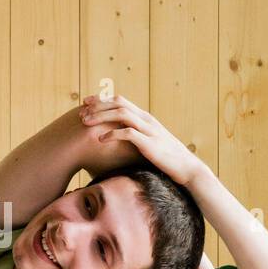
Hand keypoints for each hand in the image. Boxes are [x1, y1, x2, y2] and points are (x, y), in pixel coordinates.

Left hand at [79, 94, 204, 187]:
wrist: (186, 168)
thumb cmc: (165, 158)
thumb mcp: (148, 142)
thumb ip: (135, 136)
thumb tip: (117, 139)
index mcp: (145, 117)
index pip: (120, 100)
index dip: (101, 100)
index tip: (85, 103)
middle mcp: (146, 119)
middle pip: (118, 103)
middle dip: (98, 106)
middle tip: (81, 112)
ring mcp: (149, 130)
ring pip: (121, 114)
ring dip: (101, 117)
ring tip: (85, 123)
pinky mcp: (149, 144)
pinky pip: (128, 134)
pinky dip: (112, 134)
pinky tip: (99, 140)